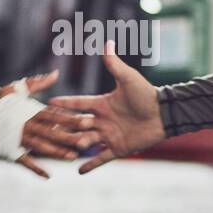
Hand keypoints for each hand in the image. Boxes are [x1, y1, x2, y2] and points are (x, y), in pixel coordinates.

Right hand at [0, 70, 99, 177]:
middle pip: (52, 132)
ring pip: (41, 147)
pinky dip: (35, 169)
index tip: (88, 120)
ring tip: (73, 157)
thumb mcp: (16, 88)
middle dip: (70, 136)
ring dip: (57, 153)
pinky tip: (48, 176)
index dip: (72, 118)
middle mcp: (26, 125)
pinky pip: (24, 161)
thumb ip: (38, 83)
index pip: (55, 115)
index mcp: (29, 110)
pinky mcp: (9, 150)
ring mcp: (18, 139)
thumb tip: (56, 73)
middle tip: (87, 141)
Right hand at [49, 40, 166, 173]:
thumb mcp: (128, 78)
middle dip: (65, 127)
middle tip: (49, 130)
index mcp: (102, 104)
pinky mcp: (118, 148)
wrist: (163, 114)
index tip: (48, 102)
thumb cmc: (146, 94)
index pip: (78, 104)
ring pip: (87, 141)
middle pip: (78, 124)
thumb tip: (107, 42)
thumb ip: (114, 64)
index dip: (64, 103)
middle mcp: (102, 120)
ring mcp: (109, 135)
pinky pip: (102, 158)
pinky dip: (91, 165)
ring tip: (65, 150)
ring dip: (77, 146)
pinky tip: (78, 171)